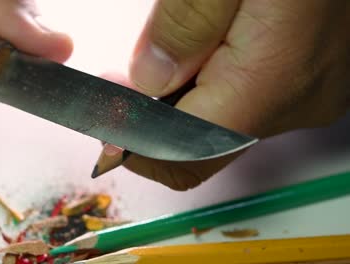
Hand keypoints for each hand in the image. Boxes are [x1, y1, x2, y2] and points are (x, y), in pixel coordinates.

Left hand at [114, 0, 349, 189]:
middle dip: (155, 120)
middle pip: (204, 144)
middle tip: (121, 83)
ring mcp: (306, 92)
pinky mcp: (307, 78)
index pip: (189, 153)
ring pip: (224, 123)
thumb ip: (188, 23)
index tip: (109, 119)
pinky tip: (202, 52)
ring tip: (164, 56)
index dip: (140, 146)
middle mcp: (296, 100)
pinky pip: (246, 101)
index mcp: (273, 77)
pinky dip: (210, 87)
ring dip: (182, 100)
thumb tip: (150, 78)